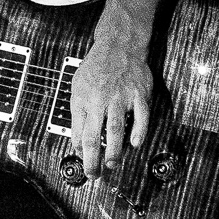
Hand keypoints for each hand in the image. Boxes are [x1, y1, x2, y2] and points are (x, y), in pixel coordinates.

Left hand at [70, 23, 153, 178]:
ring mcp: (121, 97)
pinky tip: (135, 144)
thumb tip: (78, 140)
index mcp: (84, 99)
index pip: (79, 132)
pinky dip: (138, 132)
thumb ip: (78, 113)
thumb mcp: (78, 87)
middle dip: (93, 160)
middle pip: (95, 136)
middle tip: (94, 174)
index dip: (80, 151)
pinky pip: (141, 117)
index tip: (84, 162)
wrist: (119, 45)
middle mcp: (101, 100)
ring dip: (114, 151)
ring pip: (116, 129)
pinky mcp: (139, 94)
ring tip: (112, 165)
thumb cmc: (97, 67)